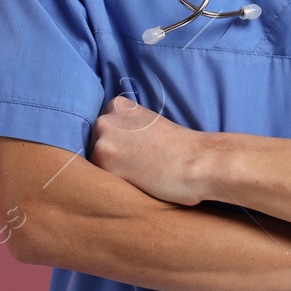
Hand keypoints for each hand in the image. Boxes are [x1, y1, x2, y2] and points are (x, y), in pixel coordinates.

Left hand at [88, 95, 210, 205]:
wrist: (197, 161)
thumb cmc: (180, 149)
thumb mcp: (147, 126)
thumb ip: (125, 130)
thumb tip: (109, 147)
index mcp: (116, 105)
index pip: (100, 132)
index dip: (115, 147)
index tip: (132, 154)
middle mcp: (104, 119)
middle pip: (92, 146)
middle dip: (109, 159)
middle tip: (136, 167)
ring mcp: (101, 139)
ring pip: (94, 163)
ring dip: (110, 173)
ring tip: (137, 176)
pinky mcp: (103, 162)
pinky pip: (98, 179)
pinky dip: (113, 185)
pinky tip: (135, 184)